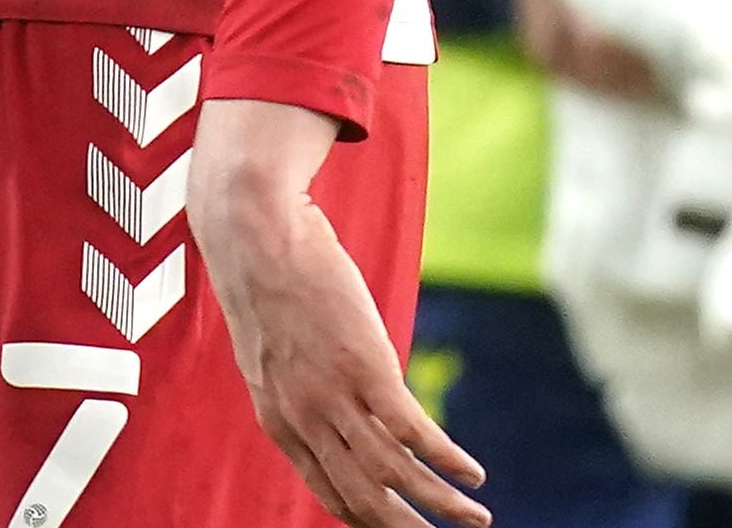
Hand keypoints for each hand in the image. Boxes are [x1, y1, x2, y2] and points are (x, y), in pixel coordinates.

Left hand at [189, 98, 487, 527]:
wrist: (257, 234)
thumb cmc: (265, 278)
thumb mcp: (272, 349)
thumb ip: (297, 383)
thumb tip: (326, 392)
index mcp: (280, 420)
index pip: (328, 492)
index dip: (365, 518)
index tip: (394, 527)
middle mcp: (305, 420)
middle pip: (363, 499)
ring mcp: (334, 397)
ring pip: (394, 475)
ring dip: (441, 505)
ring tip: (475, 520)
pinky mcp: (366, 368)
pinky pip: (413, 433)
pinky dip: (447, 461)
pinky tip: (472, 475)